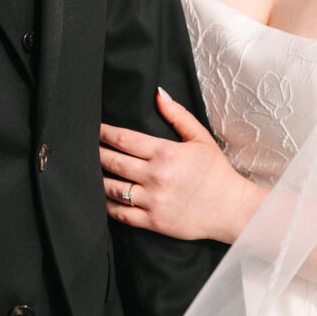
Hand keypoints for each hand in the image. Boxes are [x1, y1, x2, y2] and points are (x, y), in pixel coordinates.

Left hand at [101, 89, 261, 243]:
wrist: (232, 209)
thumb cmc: (216, 172)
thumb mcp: (201, 138)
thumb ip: (178, 115)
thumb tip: (158, 93)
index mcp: (165, 153)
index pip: (124, 139)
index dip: (104, 133)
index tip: (94, 129)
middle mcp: (156, 176)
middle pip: (112, 162)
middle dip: (95, 153)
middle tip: (84, 149)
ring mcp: (153, 200)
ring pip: (112, 188)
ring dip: (97, 179)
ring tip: (89, 173)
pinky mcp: (153, 222)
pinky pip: (121, 214)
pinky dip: (107, 206)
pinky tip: (102, 199)